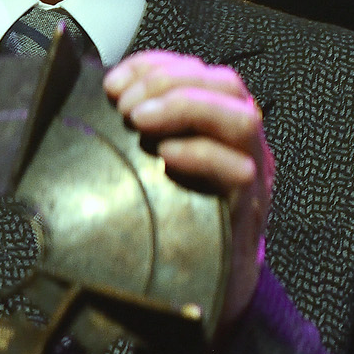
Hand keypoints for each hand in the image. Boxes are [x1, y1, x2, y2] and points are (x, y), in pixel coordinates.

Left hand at [104, 50, 273, 326]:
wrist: (210, 287)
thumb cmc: (178, 219)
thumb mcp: (160, 166)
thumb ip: (145, 133)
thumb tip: (100, 103)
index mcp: (220, 123)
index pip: (200, 72)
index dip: (156, 66)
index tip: (115, 81)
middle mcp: (243, 142)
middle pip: (225, 86)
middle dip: (169, 83)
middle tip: (126, 105)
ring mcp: (253, 173)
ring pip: (241, 119)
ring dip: (186, 108)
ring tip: (141, 120)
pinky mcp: (248, 209)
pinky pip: (237, 171)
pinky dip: (200, 155)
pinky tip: (165, 156)